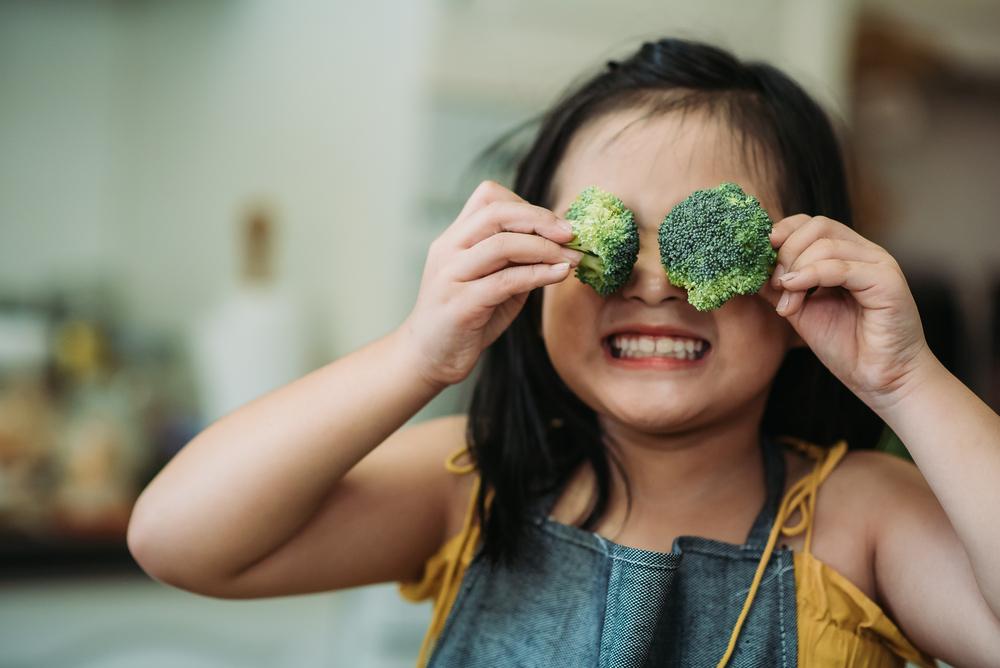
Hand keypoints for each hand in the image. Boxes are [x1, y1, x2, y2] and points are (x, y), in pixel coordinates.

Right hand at [400, 180, 583, 388]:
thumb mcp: (493, 281)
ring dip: (545, 248)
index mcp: (454, 238)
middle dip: (540, 219)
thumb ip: (517, 260)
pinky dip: (539, 274)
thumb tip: (562, 243)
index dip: (526, 205)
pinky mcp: (460, 305)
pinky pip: (506, 281)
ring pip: (502, 244)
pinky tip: (559, 275)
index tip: (556, 225)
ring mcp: (450, 276)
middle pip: (496, 213)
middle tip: (571, 235)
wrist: (430, 358)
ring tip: (572, 259)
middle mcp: (448, 250)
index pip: (488, 197)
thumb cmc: (466, 318)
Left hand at [758, 214, 931, 409]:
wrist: (881, 378)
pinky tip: (794, 291)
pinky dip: (811, 275)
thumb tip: (748, 269)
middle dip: (786, 252)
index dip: (781, 233)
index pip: (810, 224)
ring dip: (795, 270)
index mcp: (846, 255)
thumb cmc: (846, 346)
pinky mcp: (887, 281)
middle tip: (775, 284)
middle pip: (817, 226)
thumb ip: (779, 286)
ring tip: (787, 301)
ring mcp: (878, 263)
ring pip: (826, 245)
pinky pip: (842, 267)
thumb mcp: (800, 310)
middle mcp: (864, 253)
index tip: (760, 256)